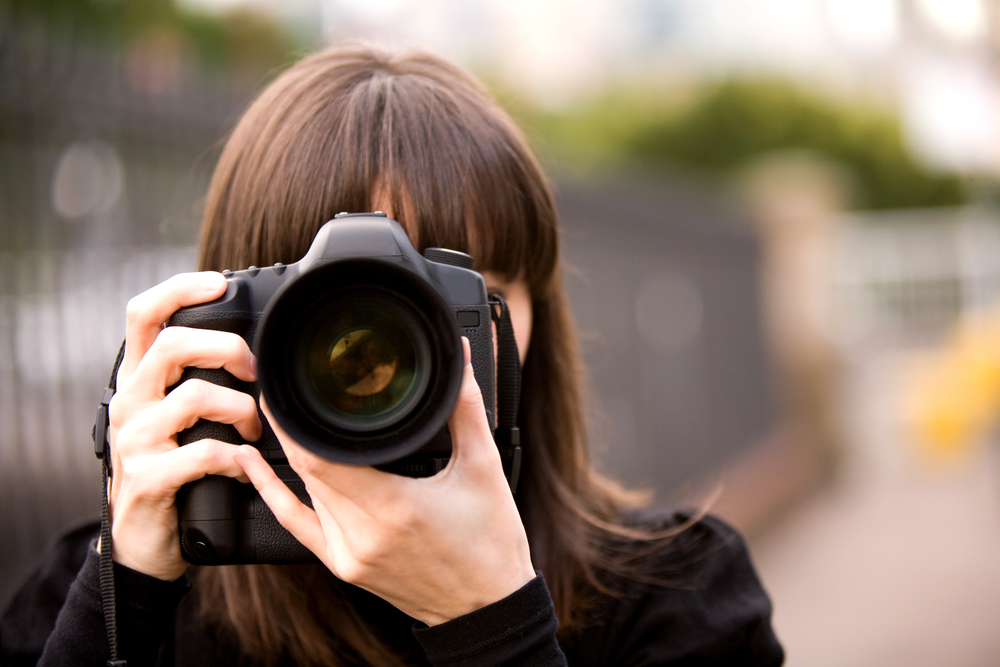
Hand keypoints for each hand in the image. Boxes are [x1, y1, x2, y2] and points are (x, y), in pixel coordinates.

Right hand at [107, 272, 260, 580]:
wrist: (143, 544)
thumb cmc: (172, 472)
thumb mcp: (176, 420)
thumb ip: (196, 382)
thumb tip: (250, 348)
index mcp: (139, 381)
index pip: (143, 315)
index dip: (180, 290)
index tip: (219, 285)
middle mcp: (130, 403)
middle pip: (173, 345)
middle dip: (229, 350)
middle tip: (256, 374)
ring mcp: (135, 441)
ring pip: (196, 396)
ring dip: (242, 410)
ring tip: (255, 431)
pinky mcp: (149, 479)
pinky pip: (204, 452)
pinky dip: (235, 457)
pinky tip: (244, 466)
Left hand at [236, 338, 535, 624]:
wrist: (488, 606)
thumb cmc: (492, 543)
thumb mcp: (484, 467)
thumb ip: (466, 407)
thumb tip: (461, 357)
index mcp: (394, 508)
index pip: (319, 459)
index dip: (292, 422)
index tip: (284, 389)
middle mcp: (363, 536)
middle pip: (306, 471)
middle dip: (290, 428)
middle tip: (283, 389)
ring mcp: (349, 555)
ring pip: (304, 492)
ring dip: (292, 453)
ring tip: (282, 414)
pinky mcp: (345, 567)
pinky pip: (298, 526)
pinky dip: (274, 494)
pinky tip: (253, 466)